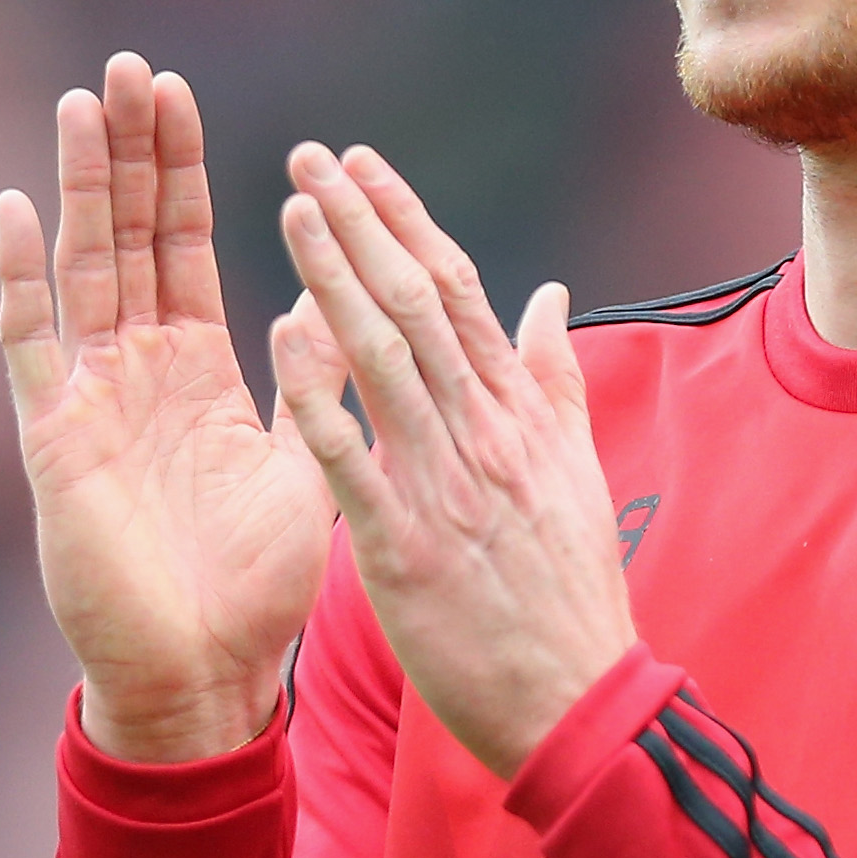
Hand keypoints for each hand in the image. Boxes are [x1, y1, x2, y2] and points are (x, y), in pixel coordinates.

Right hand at [0, 56, 335, 761]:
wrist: (206, 675)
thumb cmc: (256, 586)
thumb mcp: (307, 459)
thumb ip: (317, 376)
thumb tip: (342, 299)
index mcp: (197, 368)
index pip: (186, 244)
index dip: (182, 170)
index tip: (178, 91)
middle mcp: (137, 369)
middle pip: (129, 235)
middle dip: (130, 151)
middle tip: (129, 65)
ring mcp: (90, 397)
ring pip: (82, 268)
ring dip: (83, 186)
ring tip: (85, 102)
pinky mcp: (55, 438)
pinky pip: (32, 344)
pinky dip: (22, 278)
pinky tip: (16, 208)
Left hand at [269, 143, 636, 780]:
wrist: (574, 700)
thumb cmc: (569, 592)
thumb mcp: (577, 472)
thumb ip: (555, 378)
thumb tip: (546, 295)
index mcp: (519, 412)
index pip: (456, 289)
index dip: (405, 219)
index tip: (361, 163)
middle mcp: (484, 432)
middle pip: (417, 304)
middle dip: (360, 224)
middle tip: (307, 157)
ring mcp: (444, 484)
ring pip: (385, 358)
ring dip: (334, 277)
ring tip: (290, 210)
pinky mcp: (403, 545)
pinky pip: (353, 457)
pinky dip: (317, 393)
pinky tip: (279, 333)